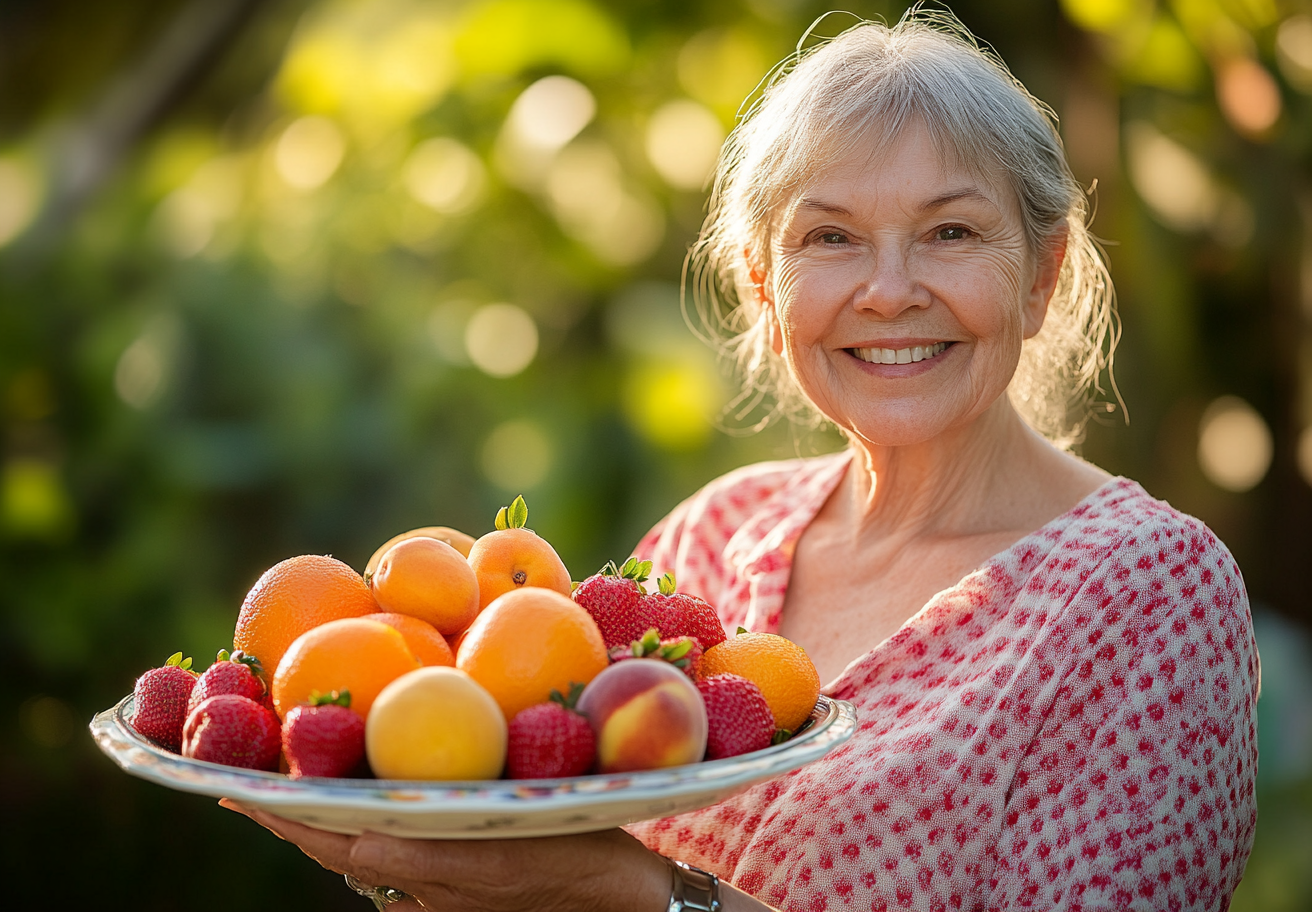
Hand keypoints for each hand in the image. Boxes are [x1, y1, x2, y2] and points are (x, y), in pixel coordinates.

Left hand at [220, 799, 670, 911]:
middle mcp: (424, 881)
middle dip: (295, 812)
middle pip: (341, 842)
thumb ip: (429, 859)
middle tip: (252, 773)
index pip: (333, 841)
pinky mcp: (475, 871)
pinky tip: (382, 796)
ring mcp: (447, 881)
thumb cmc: (572, 868)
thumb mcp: (500, 860)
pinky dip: (378, 822)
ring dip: (331, 814)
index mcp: (423, 873)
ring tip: (301, 776)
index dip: (281, 815)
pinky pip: (407, 848)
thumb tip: (358, 842)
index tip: (232, 786)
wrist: (626, 901)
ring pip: (371, 844)